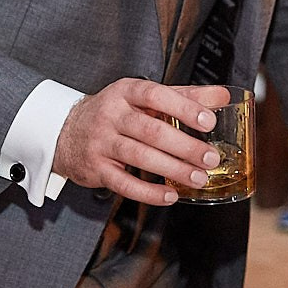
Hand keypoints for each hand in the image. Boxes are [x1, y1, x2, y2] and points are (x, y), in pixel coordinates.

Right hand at [50, 79, 233, 207]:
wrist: (66, 131)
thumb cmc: (116, 113)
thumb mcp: (144, 98)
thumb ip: (183, 97)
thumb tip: (222, 97)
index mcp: (126, 92)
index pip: (156, 95)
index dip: (183, 108)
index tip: (209, 121)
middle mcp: (111, 115)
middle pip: (151, 131)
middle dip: (184, 146)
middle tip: (210, 158)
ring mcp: (101, 142)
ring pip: (140, 157)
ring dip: (172, 169)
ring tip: (198, 178)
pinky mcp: (96, 168)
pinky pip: (124, 184)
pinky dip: (149, 193)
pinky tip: (170, 196)